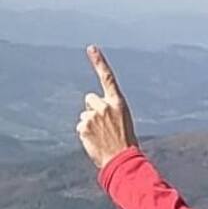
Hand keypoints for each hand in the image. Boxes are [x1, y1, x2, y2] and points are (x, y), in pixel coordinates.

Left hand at [77, 45, 137, 169]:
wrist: (122, 160)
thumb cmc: (125, 143)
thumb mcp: (122, 122)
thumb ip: (108, 112)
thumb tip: (90, 111)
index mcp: (118, 103)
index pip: (107, 78)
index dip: (99, 62)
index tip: (91, 48)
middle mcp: (105, 106)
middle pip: (90, 99)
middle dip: (93, 109)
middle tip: (105, 125)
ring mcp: (93, 116)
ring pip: (85, 115)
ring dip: (90, 123)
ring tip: (102, 136)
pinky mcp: (83, 126)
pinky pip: (80, 127)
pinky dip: (86, 134)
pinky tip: (96, 141)